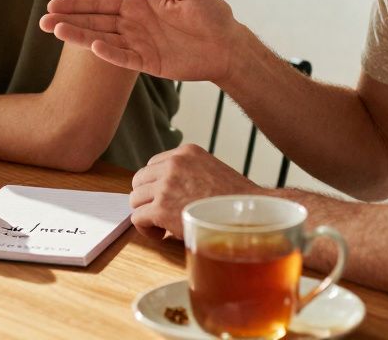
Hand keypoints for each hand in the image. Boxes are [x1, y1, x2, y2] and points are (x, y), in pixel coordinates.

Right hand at [39, 0, 244, 82]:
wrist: (229, 44)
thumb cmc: (210, 13)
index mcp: (139, 3)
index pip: (102, 3)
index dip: (78, 3)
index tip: (53, 4)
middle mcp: (134, 23)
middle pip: (95, 22)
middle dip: (69, 21)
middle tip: (43, 22)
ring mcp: (139, 44)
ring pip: (102, 40)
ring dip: (79, 37)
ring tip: (56, 33)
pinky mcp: (149, 63)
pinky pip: (124, 59)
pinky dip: (108, 54)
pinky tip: (91, 47)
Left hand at [129, 144, 263, 240]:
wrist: (251, 216)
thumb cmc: (236, 202)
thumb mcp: (212, 172)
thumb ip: (189, 174)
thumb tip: (169, 193)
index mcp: (186, 152)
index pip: (153, 165)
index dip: (156, 186)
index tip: (167, 200)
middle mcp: (173, 164)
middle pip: (139, 180)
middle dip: (147, 198)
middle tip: (162, 215)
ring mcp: (165, 185)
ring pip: (135, 199)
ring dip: (146, 213)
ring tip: (164, 226)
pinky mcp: (160, 207)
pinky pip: (138, 218)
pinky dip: (146, 229)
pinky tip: (163, 235)